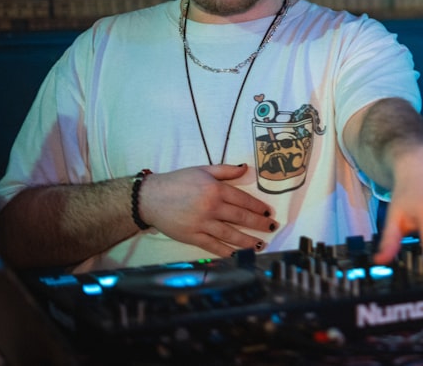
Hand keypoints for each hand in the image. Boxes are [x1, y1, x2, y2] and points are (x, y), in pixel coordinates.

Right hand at [139, 164, 277, 257]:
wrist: (151, 197)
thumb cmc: (178, 181)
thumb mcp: (203, 170)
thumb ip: (225, 170)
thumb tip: (245, 168)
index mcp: (216, 189)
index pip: (243, 200)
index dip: (258, 207)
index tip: (268, 212)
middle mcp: (211, 207)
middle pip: (241, 218)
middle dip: (259, 224)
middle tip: (272, 228)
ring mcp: (202, 224)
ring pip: (230, 234)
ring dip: (247, 241)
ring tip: (261, 245)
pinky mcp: (192, 236)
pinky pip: (212, 246)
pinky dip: (225, 251)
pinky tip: (236, 254)